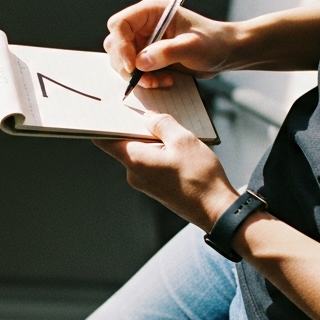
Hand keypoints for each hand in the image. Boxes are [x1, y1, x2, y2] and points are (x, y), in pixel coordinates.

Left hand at [94, 111, 237, 230]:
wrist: (216, 210)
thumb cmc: (200, 177)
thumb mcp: (184, 140)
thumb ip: (162, 123)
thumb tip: (148, 116)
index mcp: (135, 160)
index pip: (104, 140)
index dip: (103, 123)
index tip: (108, 109)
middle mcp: (134, 174)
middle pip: (124, 143)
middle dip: (135, 126)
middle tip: (149, 109)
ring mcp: (144, 183)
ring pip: (140, 153)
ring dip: (152, 139)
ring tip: (172, 129)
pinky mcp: (155, 187)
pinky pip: (150, 163)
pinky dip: (159, 151)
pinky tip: (177, 147)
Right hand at [104, 0, 243, 88]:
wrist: (225, 52)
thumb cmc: (213, 42)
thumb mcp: (193, 47)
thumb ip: (167, 52)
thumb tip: (140, 62)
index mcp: (151, 11)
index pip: (120, 24)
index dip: (120, 46)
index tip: (132, 66)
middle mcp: (143, 24)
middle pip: (116, 44)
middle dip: (127, 65)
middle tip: (146, 78)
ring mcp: (144, 40)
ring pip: (122, 60)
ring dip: (137, 76)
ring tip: (159, 80)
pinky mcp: (147, 55)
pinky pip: (133, 70)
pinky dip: (144, 80)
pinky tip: (163, 80)